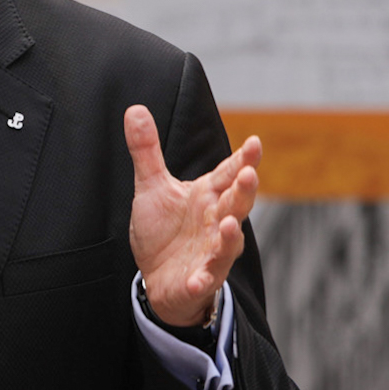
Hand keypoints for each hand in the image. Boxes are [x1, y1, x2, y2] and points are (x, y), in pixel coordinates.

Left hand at [124, 105, 259, 326]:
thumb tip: (134, 109)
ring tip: (231, 223)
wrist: (158, 277)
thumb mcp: (152, 187)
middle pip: (236, 204)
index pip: (229, 173)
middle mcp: (217, 221)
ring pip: (227, 243)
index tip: (254, 143)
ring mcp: (212, 251)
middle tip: (249, 174)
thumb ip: (146, 151)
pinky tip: (198, 280)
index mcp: (209, 195)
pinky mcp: (201, 278)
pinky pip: (205, 279)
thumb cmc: (163, 230)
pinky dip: (203, 279)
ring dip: (230, 235)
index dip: (242, 159)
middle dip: (244, 190)